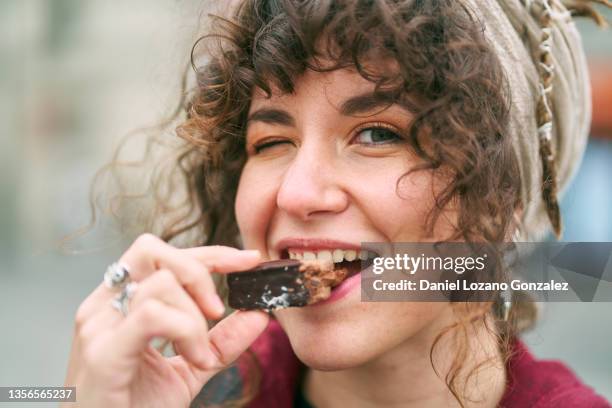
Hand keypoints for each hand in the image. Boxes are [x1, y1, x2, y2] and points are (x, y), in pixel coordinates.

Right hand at [63, 234, 268, 407]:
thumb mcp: (189, 369)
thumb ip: (222, 341)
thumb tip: (259, 315)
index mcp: (119, 304)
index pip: (163, 255)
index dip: (210, 252)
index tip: (249, 260)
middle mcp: (102, 307)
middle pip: (152, 249)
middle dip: (200, 270)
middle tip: (218, 311)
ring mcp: (98, 327)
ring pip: (160, 283)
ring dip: (196, 317)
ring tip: (200, 355)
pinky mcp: (103, 353)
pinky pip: (153, 314)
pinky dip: (186, 330)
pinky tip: (194, 358)